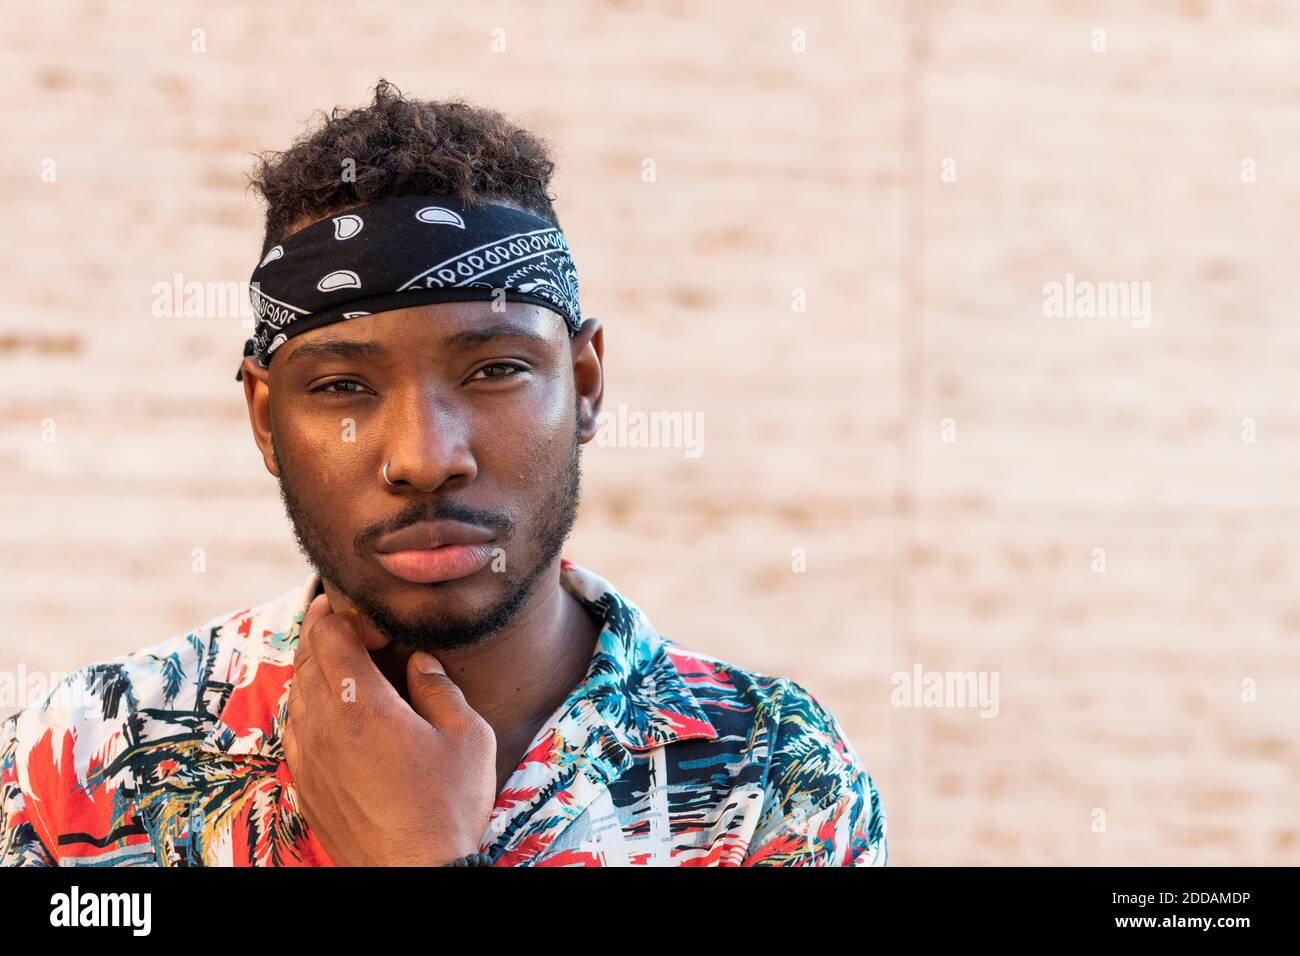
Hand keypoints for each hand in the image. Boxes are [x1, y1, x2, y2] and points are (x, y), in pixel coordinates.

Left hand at [282, 593, 497, 865]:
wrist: (416, 874)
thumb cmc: (446, 807)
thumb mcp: (467, 736)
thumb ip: (440, 688)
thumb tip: (421, 662)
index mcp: (359, 703)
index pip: (329, 633)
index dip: (349, 615)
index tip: (379, 625)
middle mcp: (322, 724)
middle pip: (306, 655)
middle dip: (327, 631)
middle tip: (356, 627)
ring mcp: (307, 756)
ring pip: (296, 691)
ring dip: (317, 668)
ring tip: (347, 666)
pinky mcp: (305, 784)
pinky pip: (294, 728)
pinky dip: (310, 706)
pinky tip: (336, 714)